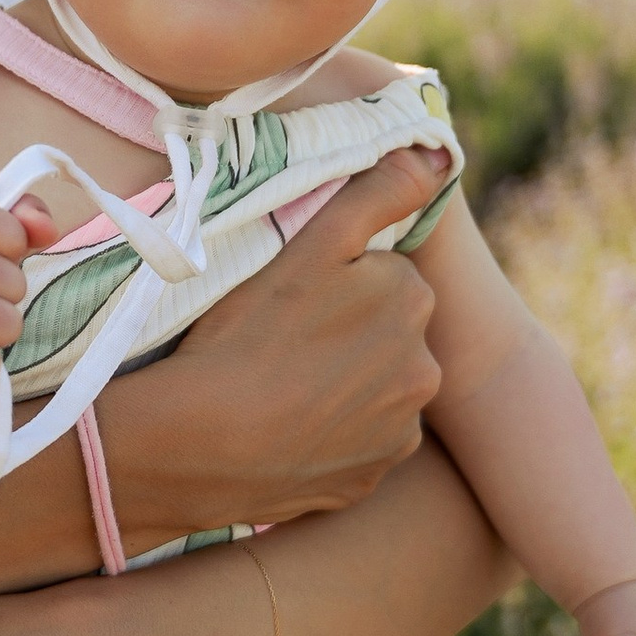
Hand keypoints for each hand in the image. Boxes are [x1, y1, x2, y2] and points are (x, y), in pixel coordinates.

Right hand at [99, 143, 448, 545]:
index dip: (333, 281)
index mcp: (412, 301)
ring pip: (372, 391)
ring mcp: (399, 433)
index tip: (290, 298)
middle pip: (382, 334)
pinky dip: (329, 438)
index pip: (380, 276)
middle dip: (345, 333)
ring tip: (278, 387)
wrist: (201, 445)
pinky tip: (285, 430)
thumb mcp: (311, 244)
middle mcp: (425, 370)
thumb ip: (379, 194)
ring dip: (339, 386)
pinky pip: (356, 445)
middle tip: (278, 342)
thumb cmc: (247, 334)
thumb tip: (435, 155)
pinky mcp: (371, 480)